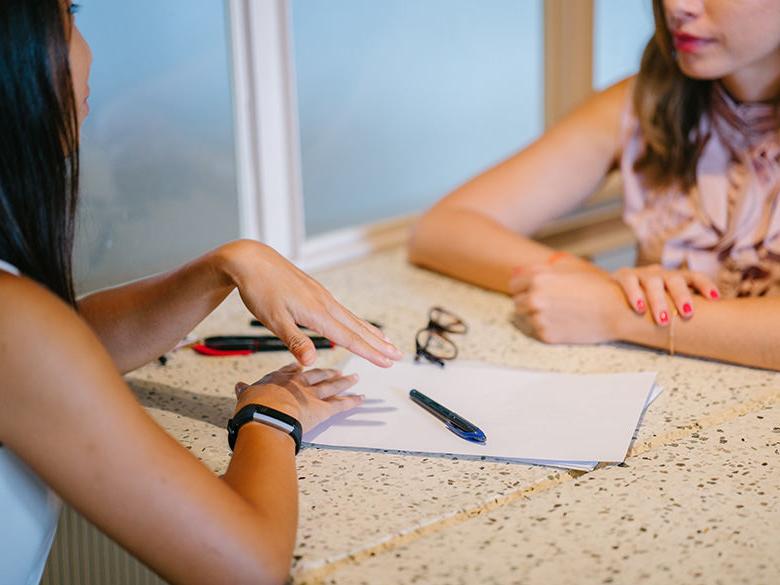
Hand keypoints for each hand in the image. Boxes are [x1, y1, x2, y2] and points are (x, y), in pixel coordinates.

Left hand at [217, 240, 401, 366]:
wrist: (251, 260)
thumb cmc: (259, 290)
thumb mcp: (273, 320)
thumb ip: (295, 341)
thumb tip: (311, 363)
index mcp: (317, 313)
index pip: (349, 338)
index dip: (370, 353)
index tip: (388, 362)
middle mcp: (325, 303)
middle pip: (358, 328)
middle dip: (379, 344)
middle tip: (398, 355)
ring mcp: (322, 296)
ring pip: (352, 318)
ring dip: (371, 332)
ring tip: (386, 342)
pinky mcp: (316, 292)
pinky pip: (343, 311)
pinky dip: (356, 321)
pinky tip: (356, 325)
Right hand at [234, 363, 361, 432]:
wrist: (266, 417)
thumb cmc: (253, 408)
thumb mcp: (246, 396)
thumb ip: (245, 391)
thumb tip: (239, 386)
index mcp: (280, 378)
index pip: (292, 370)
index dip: (299, 368)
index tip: (303, 365)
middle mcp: (299, 383)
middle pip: (317, 375)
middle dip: (327, 373)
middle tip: (337, 371)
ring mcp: (313, 395)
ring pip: (332, 386)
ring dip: (344, 382)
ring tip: (354, 378)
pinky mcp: (323, 409)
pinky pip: (341, 404)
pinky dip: (352, 402)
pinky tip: (361, 399)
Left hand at [509, 263, 628, 343]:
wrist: (616, 311)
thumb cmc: (594, 287)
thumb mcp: (566, 270)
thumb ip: (539, 270)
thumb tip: (514, 272)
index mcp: (538, 278)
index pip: (514, 285)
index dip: (523, 288)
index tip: (532, 291)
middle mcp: (534, 297)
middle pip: (517, 302)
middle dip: (528, 302)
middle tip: (549, 304)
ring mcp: (539, 318)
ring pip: (525, 318)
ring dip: (536, 316)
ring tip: (559, 313)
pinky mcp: (546, 335)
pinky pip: (537, 331)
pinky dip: (546, 328)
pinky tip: (564, 323)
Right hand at [612, 264, 719, 324]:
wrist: (615, 293)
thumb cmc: (649, 303)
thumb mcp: (667, 302)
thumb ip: (681, 310)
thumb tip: (710, 331)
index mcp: (675, 278)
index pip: (694, 276)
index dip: (705, 285)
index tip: (715, 298)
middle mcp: (661, 273)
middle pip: (675, 279)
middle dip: (682, 296)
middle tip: (687, 313)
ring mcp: (642, 274)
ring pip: (653, 282)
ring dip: (659, 301)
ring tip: (663, 320)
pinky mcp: (623, 276)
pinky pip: (629, 282)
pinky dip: (634, 294)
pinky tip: (639, 309)